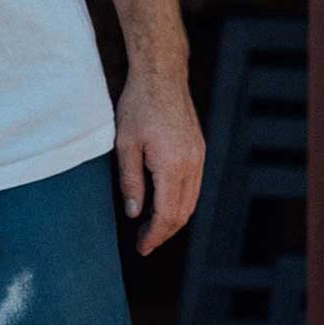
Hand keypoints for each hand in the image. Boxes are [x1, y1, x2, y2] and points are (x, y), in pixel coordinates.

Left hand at [113, 64, 203, 254]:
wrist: (162, 76)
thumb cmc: (138, 107)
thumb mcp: (124, 146)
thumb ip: (130, 182)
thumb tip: (134, 213)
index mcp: (172, 165)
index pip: (167, 214)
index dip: (155, 235)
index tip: (141, 248)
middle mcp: (192, 164)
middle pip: (183, 213)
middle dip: (164, 233)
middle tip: (144, 244)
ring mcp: (199, 157)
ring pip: (191, 202)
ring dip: (173, 220)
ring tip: (151, 230)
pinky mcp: (199, 151)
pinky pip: (193, 187)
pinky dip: (180, 203)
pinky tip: (163, 206)